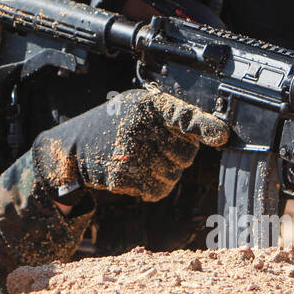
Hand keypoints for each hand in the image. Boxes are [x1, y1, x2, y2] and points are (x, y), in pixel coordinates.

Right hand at [34, 85, 227, 202]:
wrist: (72, 147)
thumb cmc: (113, 127)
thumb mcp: (138, 110)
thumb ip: (172, 117)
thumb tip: (216, 133)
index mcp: (146, 105)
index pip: (183, 115)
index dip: (204, 125)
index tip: (220, 135)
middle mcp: (140, 126)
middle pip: (186, 153)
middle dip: (176, 155)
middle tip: (153, 146)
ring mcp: (131, 151)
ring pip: (174, 174)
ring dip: (164, 173)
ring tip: (141, 159)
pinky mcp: (124, 175)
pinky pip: (157, 189)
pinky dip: (151, 186)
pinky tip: (135, 173)